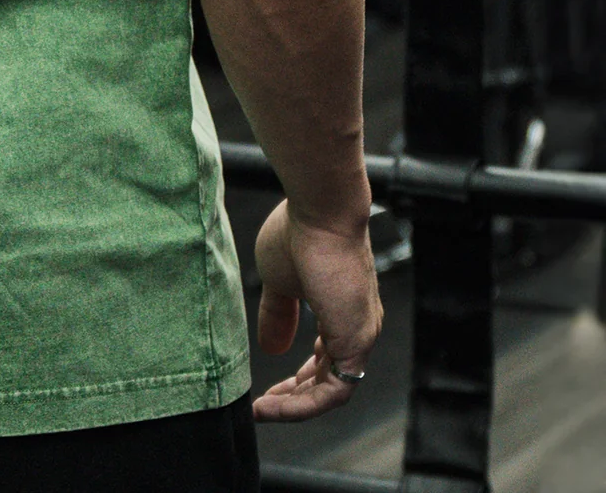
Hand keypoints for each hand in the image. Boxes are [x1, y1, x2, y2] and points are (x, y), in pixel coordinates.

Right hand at [252, 198, 381, 420]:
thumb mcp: (279, 281)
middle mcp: (357, 326)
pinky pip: (333, 392)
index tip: (265, 388)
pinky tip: (272, 405)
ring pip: (331, 391)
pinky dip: (302, 405)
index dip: (295, 377)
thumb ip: (278, 315)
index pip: (323, 358)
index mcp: (341, 309)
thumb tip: (271, 348)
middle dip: (293, 396)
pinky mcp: (356, 343)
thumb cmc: (299, 233)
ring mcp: (360, 336)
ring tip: (261, 410)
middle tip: (263, 405)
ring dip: (295, 406)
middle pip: (328, 379)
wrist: (320, 210)